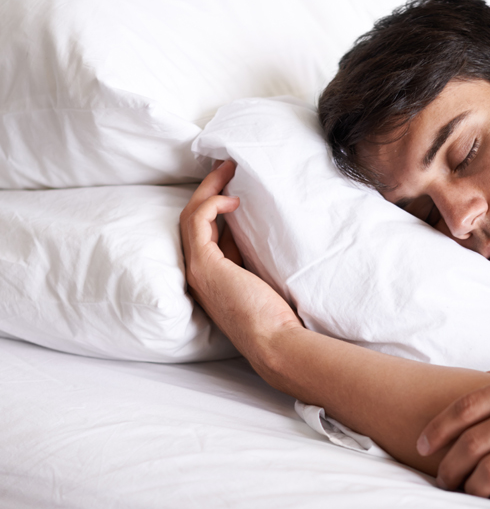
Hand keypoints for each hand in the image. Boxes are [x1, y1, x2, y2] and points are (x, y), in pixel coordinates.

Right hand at [179, 161, 301, 365]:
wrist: (275, 343)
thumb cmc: (278, 318)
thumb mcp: (265, 279)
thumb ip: (257, 258)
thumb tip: (264, 231)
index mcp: (214, 276)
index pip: (207, 233)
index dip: (218, 206)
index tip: (235, 185)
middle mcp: (199, 272)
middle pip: (194, 220)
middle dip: (209, 189)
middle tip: (227, 165)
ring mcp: (197, 269)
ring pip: (191, 216)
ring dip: (208, 188)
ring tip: (228, 167)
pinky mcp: (204, 265)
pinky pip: (197, 220)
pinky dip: (212, 203)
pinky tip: (234, 198)